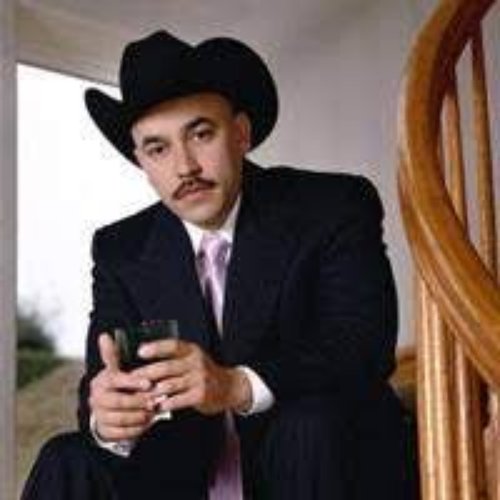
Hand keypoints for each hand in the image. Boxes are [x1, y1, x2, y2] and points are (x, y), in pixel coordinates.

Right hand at [89, 333, 154, 440]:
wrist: (105, 408)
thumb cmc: (116, 385)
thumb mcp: (115, 368)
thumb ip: (112, 354)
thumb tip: (104, 335)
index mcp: (102, 381)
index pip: (115, 380)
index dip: (132, 382)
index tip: (148, 383)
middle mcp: (97, 399)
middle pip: (119, 402)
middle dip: (139, 402)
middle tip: (154, 401)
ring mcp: (99, 416)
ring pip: (121, 418)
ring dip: (139, 416)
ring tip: (152, 411)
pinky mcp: (104, 431)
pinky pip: (122, 433)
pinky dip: (136, 428)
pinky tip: (145, 422)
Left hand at [133, 339, 251, 414]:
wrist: (228, 387)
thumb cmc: (202, 372)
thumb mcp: (192, 358)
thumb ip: (173, 358)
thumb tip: (143, 359)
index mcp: (191, 350)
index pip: (172, 345)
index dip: (156, 348)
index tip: (140, 352)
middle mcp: (196, 362)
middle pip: (167, 367)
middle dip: (146, 374)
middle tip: (131, 380)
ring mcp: (199, 379)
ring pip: (170, 385)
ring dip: (153, 392)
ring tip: (140, 395)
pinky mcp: (200, 395)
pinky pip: (178, 400)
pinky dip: (165, 403)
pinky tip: (157, 406)